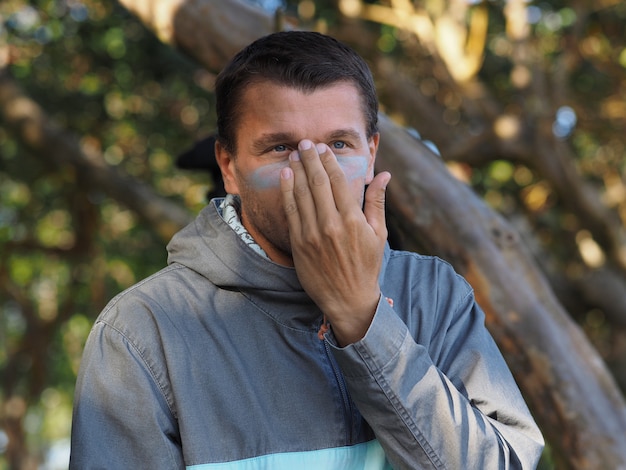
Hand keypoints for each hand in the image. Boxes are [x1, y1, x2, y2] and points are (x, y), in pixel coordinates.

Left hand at [280, 139, 390, 345]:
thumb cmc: (366, 265)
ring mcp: (312, 234)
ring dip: (297, 171)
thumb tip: (383, 174)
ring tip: (295, 155)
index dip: (328, 162)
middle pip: (318, 183)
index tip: (323, 148)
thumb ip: (377, 202)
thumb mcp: (378, 234)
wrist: (348, 299)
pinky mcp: (299, 244)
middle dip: (310, 160)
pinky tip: (285, 176)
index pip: (338, 182)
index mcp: (353, 220)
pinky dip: (287, 191)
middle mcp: (331, 224)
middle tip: (305, 143)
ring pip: (302, 194)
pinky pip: (291, 211)